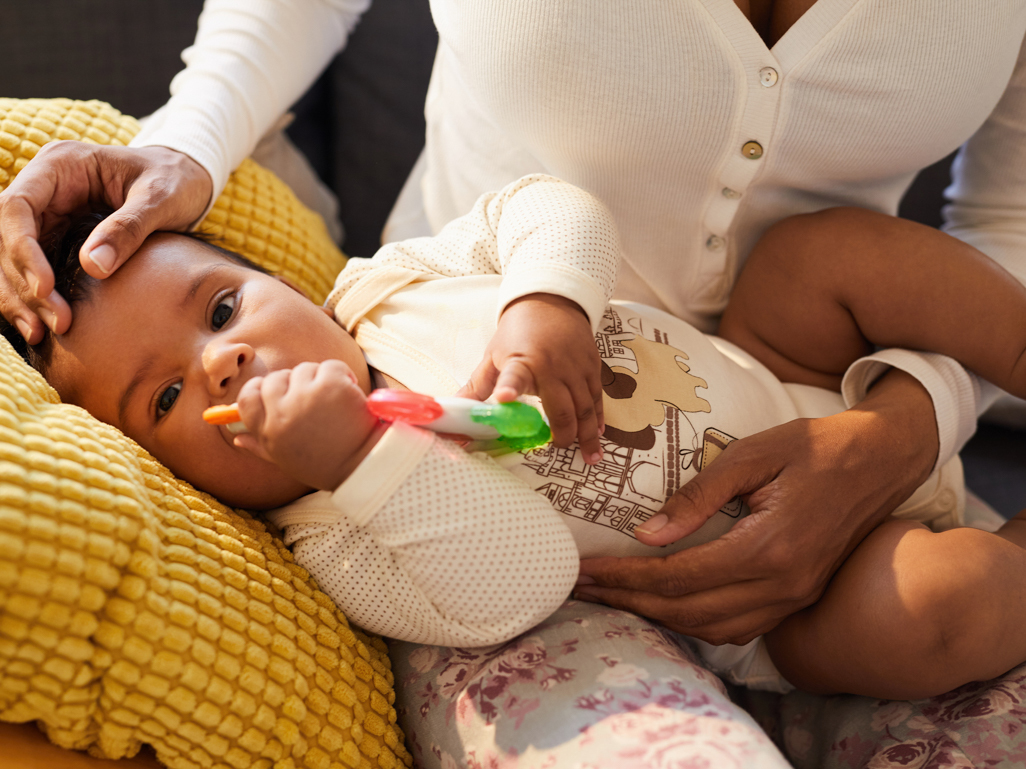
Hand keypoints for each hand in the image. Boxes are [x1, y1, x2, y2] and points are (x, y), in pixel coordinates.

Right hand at [0, 141, 212, 343]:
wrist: (187, 181)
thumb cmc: (175, 180)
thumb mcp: (161, 198)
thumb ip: (129, 228)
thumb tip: (93, 266)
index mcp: (60, 165)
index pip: (16, 206)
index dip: (22, 249)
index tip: (46, 288)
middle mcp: (44, 189)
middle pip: (7, 236)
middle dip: (23, 282)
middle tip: (54, 322)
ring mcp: (47, 214)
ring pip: (12, 258)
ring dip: (21, 297)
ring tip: (40, 333)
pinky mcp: (56, 238)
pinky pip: (31, 270)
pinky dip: (32, 299)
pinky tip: (40, 329)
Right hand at [232, 360, 381, 490]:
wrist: (365, 466)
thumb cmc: (325, 464)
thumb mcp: (286, 459)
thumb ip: (260, 446)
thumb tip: (238, 438)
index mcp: (268, 431)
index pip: (247, 397)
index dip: (259, 389)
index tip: (277, 391)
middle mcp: (282, 412)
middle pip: (275, 378)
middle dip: (293, 382)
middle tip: (313, 396)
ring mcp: (306, 397)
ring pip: (304, 369)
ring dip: (320, 378)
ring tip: (334, 400)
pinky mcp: (331, 386)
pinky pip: (330, 366)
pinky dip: (342, 374)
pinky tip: (349, 392)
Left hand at [457, 293, 604, 462]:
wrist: (550, 301)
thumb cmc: (517, 333)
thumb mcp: (493, 357)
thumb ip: (477, 388)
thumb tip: (454, 413)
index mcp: (522, 362)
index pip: (514, 377)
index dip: (509, 388)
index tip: (504, 398)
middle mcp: (552, 366)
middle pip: (562, 408)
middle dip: (563, 433)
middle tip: (560, 448)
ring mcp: (576, 367)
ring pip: (585, 407)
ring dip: (587, 433)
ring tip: (590, 456)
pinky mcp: (592, 366)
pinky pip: (597, 397)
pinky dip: (598, 418)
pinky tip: (598, 434)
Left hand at [575, 370, 938, 644]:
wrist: (882, 459)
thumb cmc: (815, 446)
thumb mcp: (752, 455)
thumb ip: (699, 497)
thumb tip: (647, 534)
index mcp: (769, 548)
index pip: (678, 577)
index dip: (626, 577)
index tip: (585, 571)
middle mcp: (782, 585)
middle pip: (689, 612)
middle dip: (630, 602)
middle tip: (584, 588)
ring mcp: (794, 598)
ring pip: (713, 629)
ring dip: (659, 618)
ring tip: (616, 596)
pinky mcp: (799, 597)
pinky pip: (739, 627)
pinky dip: (696, 623)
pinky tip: (668, 604)